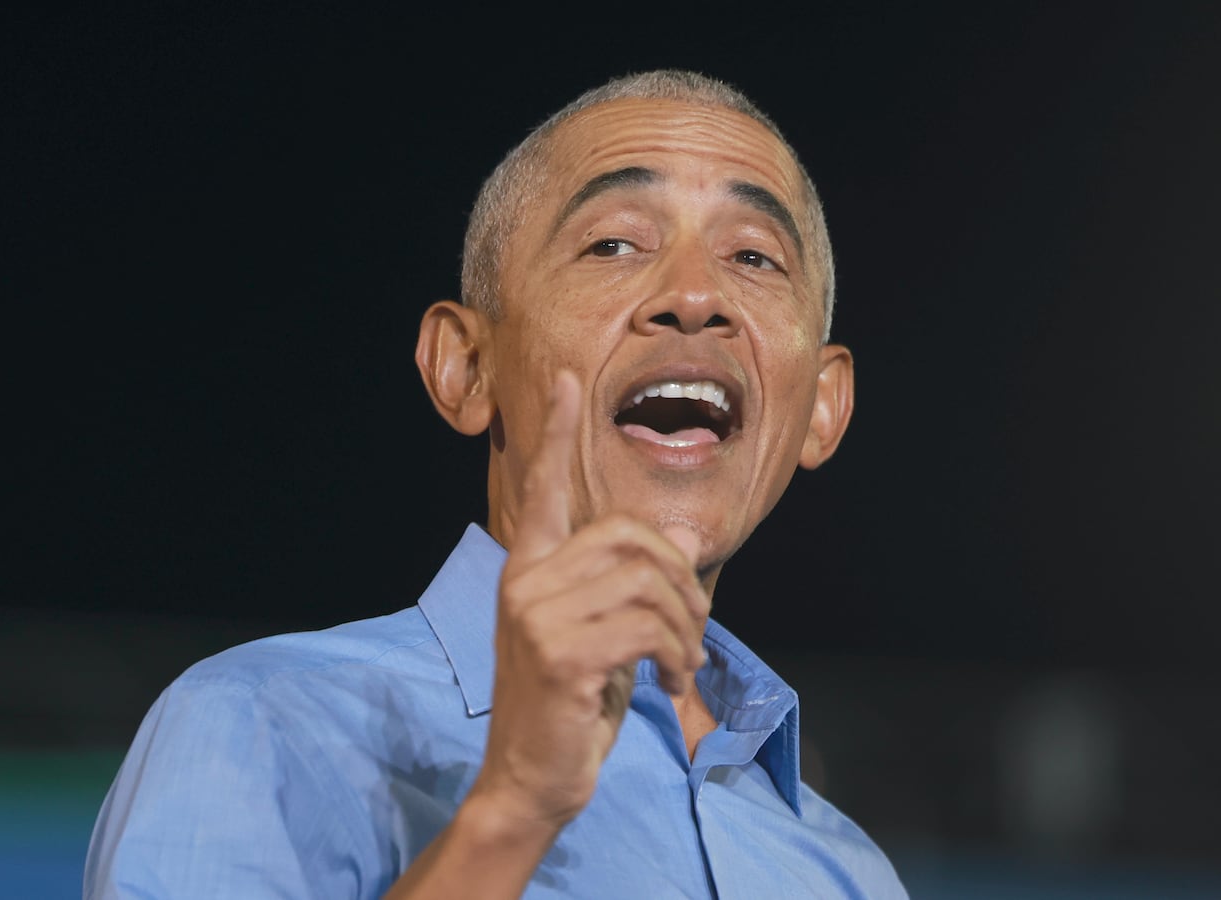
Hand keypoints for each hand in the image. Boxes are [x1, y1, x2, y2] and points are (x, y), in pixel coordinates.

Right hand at [471, 370, 709, 832]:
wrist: (531, 781)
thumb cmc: (570, 707)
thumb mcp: (600, 636)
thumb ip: (623, 589)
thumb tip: (678, 546)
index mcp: (529, 569)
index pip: (542, 488)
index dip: (555, 434)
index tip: (568, 381)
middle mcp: (525, 581)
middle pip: (630, 536)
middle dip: (683, 580)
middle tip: (696, 629)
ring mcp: (536, 615)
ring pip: (647, 584)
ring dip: (687, 628)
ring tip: (683, 663)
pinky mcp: (559, 654)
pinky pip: (649, 627)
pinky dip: (677, 655)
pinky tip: (671, 684)